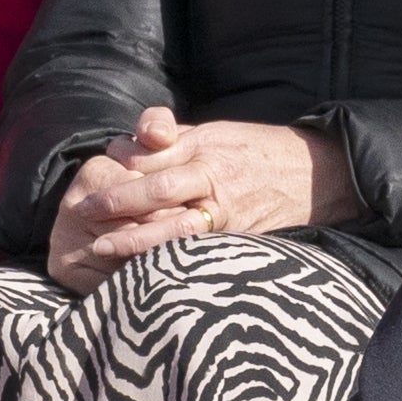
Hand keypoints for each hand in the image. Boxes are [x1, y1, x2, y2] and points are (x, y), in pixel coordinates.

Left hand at [41, 108, 341, 291]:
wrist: (318, 174)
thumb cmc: (256, 152)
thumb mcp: (214, 132)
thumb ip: (171, 138)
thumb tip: (129, 145)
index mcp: (205, 145)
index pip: (154, 151)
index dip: (121, 163)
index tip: (94, 175)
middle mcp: (215, 176)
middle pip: (159, 187)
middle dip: (118, 200)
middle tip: (83, 211)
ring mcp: (229, 210)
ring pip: (177, 226)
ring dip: (137, 239)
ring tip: (103, 248)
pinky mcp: (240, 236)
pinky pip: (198, 249)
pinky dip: (170, 258)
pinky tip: (141, 269)